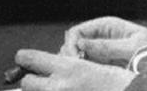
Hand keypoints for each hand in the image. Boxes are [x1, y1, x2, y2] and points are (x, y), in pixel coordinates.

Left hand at [16, 49, 135, 90]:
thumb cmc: (121, 85)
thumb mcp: (96, 69)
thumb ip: (71, 68)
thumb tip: (52, 68)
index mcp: (70, 68)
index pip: (31, 59)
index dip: (26, 58)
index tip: (24, 59)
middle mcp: (59, 87)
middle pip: (27, 82)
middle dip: (35, 80)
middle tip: (47, 81)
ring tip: (62, 89)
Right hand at [60, 16, 146, 65]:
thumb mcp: (132, 47)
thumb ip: (107, 46)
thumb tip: (80, 43)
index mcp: (107, 26)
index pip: (77, 31)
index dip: (71, 43)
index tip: (75, 57)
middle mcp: (101, 36)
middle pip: (73, 44)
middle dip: (70, 55)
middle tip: (76, 68)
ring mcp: (101, 50)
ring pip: (77, 56)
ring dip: (76, 64)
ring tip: (82, 73)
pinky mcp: (103, 64)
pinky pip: (87, 66)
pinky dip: (84, 70)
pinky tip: (87, 76)